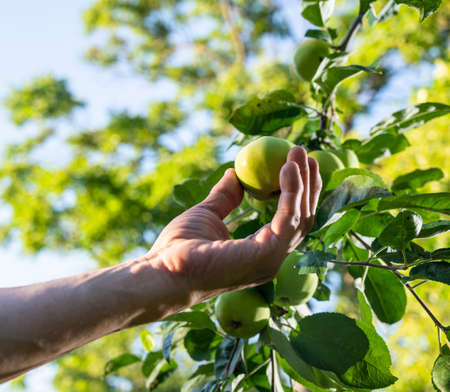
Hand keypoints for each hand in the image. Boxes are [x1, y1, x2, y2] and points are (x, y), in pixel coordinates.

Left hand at [146, 146, 321, 305]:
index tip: (294, 165)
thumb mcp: (207, 214)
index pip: (288, 221)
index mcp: (259, 251)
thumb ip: (225, 196)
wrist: (164, 270)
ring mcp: (272, 259)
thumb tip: (233, 173)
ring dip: (303, 182)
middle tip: (305, 154)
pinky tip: (288, 167)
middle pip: (302, 218)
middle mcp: (271, 258)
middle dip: (307, 185)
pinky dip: (292, 191)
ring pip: (300, 216)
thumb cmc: (179, 247)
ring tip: (299, 152)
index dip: (296, 193)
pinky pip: (288, 217)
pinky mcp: (268, 255)